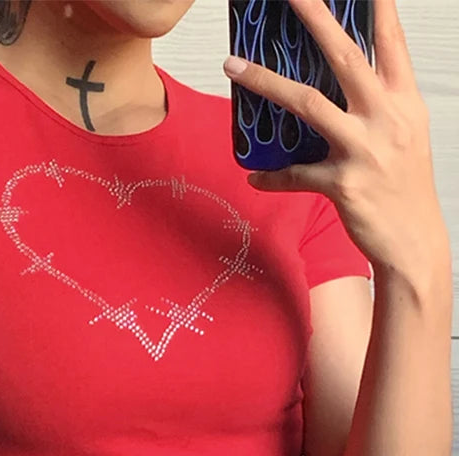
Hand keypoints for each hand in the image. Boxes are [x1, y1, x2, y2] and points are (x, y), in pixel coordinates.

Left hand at [222, 0, 450, 276]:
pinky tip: (255, 176)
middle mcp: (388, 118)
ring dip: (266, 83)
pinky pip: (295, 175)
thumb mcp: (401, 137)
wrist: (414, 240)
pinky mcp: (344, 184)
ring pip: (308, 104)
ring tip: (234, 66)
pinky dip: (272, 176)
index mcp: (404, 102)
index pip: (391, 43)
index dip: (377, 8)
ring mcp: (365, 150)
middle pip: (345, 58)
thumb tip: (329, 93)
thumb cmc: (403, 187)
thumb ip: (374, 108)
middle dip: (316, 21)